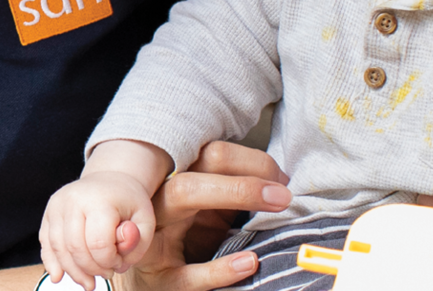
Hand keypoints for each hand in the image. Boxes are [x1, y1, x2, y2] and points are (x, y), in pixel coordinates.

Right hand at [41, 172, 156, 286]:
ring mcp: (58, 205)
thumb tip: (119, 252)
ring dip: (73, 272)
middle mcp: (73, 199)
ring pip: (58, 249)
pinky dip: (52, 263)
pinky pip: (46, 243)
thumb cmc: (129, 204)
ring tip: (88, 282)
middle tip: (106, 274)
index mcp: (100, 199)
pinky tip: (58, 277)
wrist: (111, 181)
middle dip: (92, 269)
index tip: (119, 263)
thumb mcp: (144, 220)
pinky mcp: (49, 212)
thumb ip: (137, 240)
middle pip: (75, 248)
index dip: (109, 261)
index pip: (98, 243)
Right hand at [119, 141, 293, 290]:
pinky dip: (219, 269)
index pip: (211, 154)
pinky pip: (186, 272)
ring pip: (182, 194)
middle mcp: (160, 199)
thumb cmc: (181, 244)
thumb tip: (280, 183)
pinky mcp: (157, 277)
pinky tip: (248, 263)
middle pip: (201, 160)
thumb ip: (232, 196)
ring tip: (274, 207)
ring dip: (232, 192)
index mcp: (176, 181)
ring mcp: (152, 234)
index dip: (252, 161)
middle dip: (244, 175)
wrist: (148, 282)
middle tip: (284, 192)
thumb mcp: (205, 215)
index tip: (282, 178)